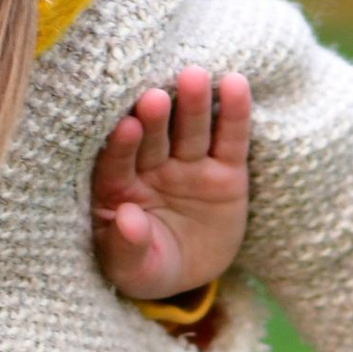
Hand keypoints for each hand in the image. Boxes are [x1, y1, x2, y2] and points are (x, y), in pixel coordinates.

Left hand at [91, 66, 251, 302]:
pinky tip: (235, 84)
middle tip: (155, 96)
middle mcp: (151, 168)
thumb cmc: (147, 267)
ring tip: (193, 77)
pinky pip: (230, 138)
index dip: (121, 146)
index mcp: (118, 189)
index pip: (116, 163)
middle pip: (153, 137)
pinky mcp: (226, 168)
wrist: (189, 275)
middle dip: (154, 117)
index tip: (125, 127)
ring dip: (192, 103)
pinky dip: (233, 113)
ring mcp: (189, 165)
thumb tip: (126, 220)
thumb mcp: (134, 271)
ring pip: (191, 130)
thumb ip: (126, 246)